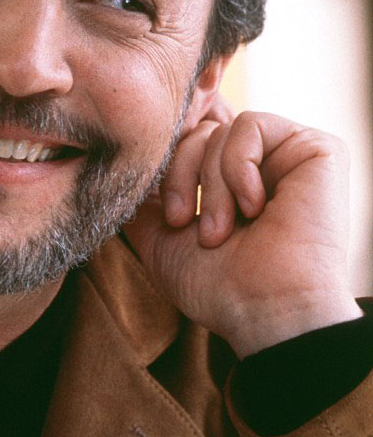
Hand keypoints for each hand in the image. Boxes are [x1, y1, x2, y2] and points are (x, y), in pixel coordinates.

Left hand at [124, 99, 362, 356]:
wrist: (265, 312)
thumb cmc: (217, 286)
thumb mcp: (161, 240)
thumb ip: (144, 202)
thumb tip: (122, 170)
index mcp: (230, 183)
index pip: (186, 141)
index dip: (169, 164)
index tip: (169, 212)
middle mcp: (261, 165)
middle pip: (197, 133)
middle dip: (182, 179)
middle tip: (185, 224)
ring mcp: (287, 155)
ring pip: (218, 131)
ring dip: (210, 186)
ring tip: (221, 231)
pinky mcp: (315, 149)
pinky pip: (251, 125)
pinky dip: (237, 167)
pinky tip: (253, 207)